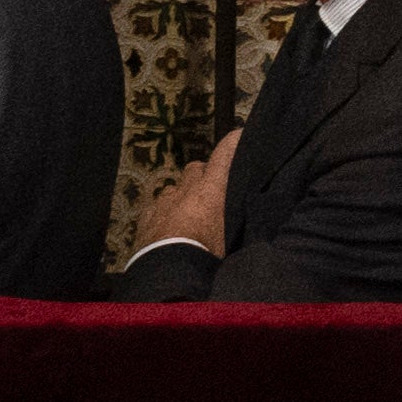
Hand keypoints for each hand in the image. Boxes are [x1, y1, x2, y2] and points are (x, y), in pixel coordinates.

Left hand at [139, 137, 233, 258]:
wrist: (170, 268)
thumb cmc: (208, 251)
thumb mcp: (232, 234)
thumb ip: (238, 218)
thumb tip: (255, 219)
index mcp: (212, 189)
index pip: (224, 154)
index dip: (232, 142)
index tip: (238, 134)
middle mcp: (187, 188)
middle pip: (195, 168)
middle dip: (202, 175)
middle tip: (209, 191)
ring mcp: (164, 201)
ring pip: (173, 188)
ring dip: (181, 196)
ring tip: (186, 213)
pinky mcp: (147, 216)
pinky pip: (156, 207)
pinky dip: (162, 212)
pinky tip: (166, 225)